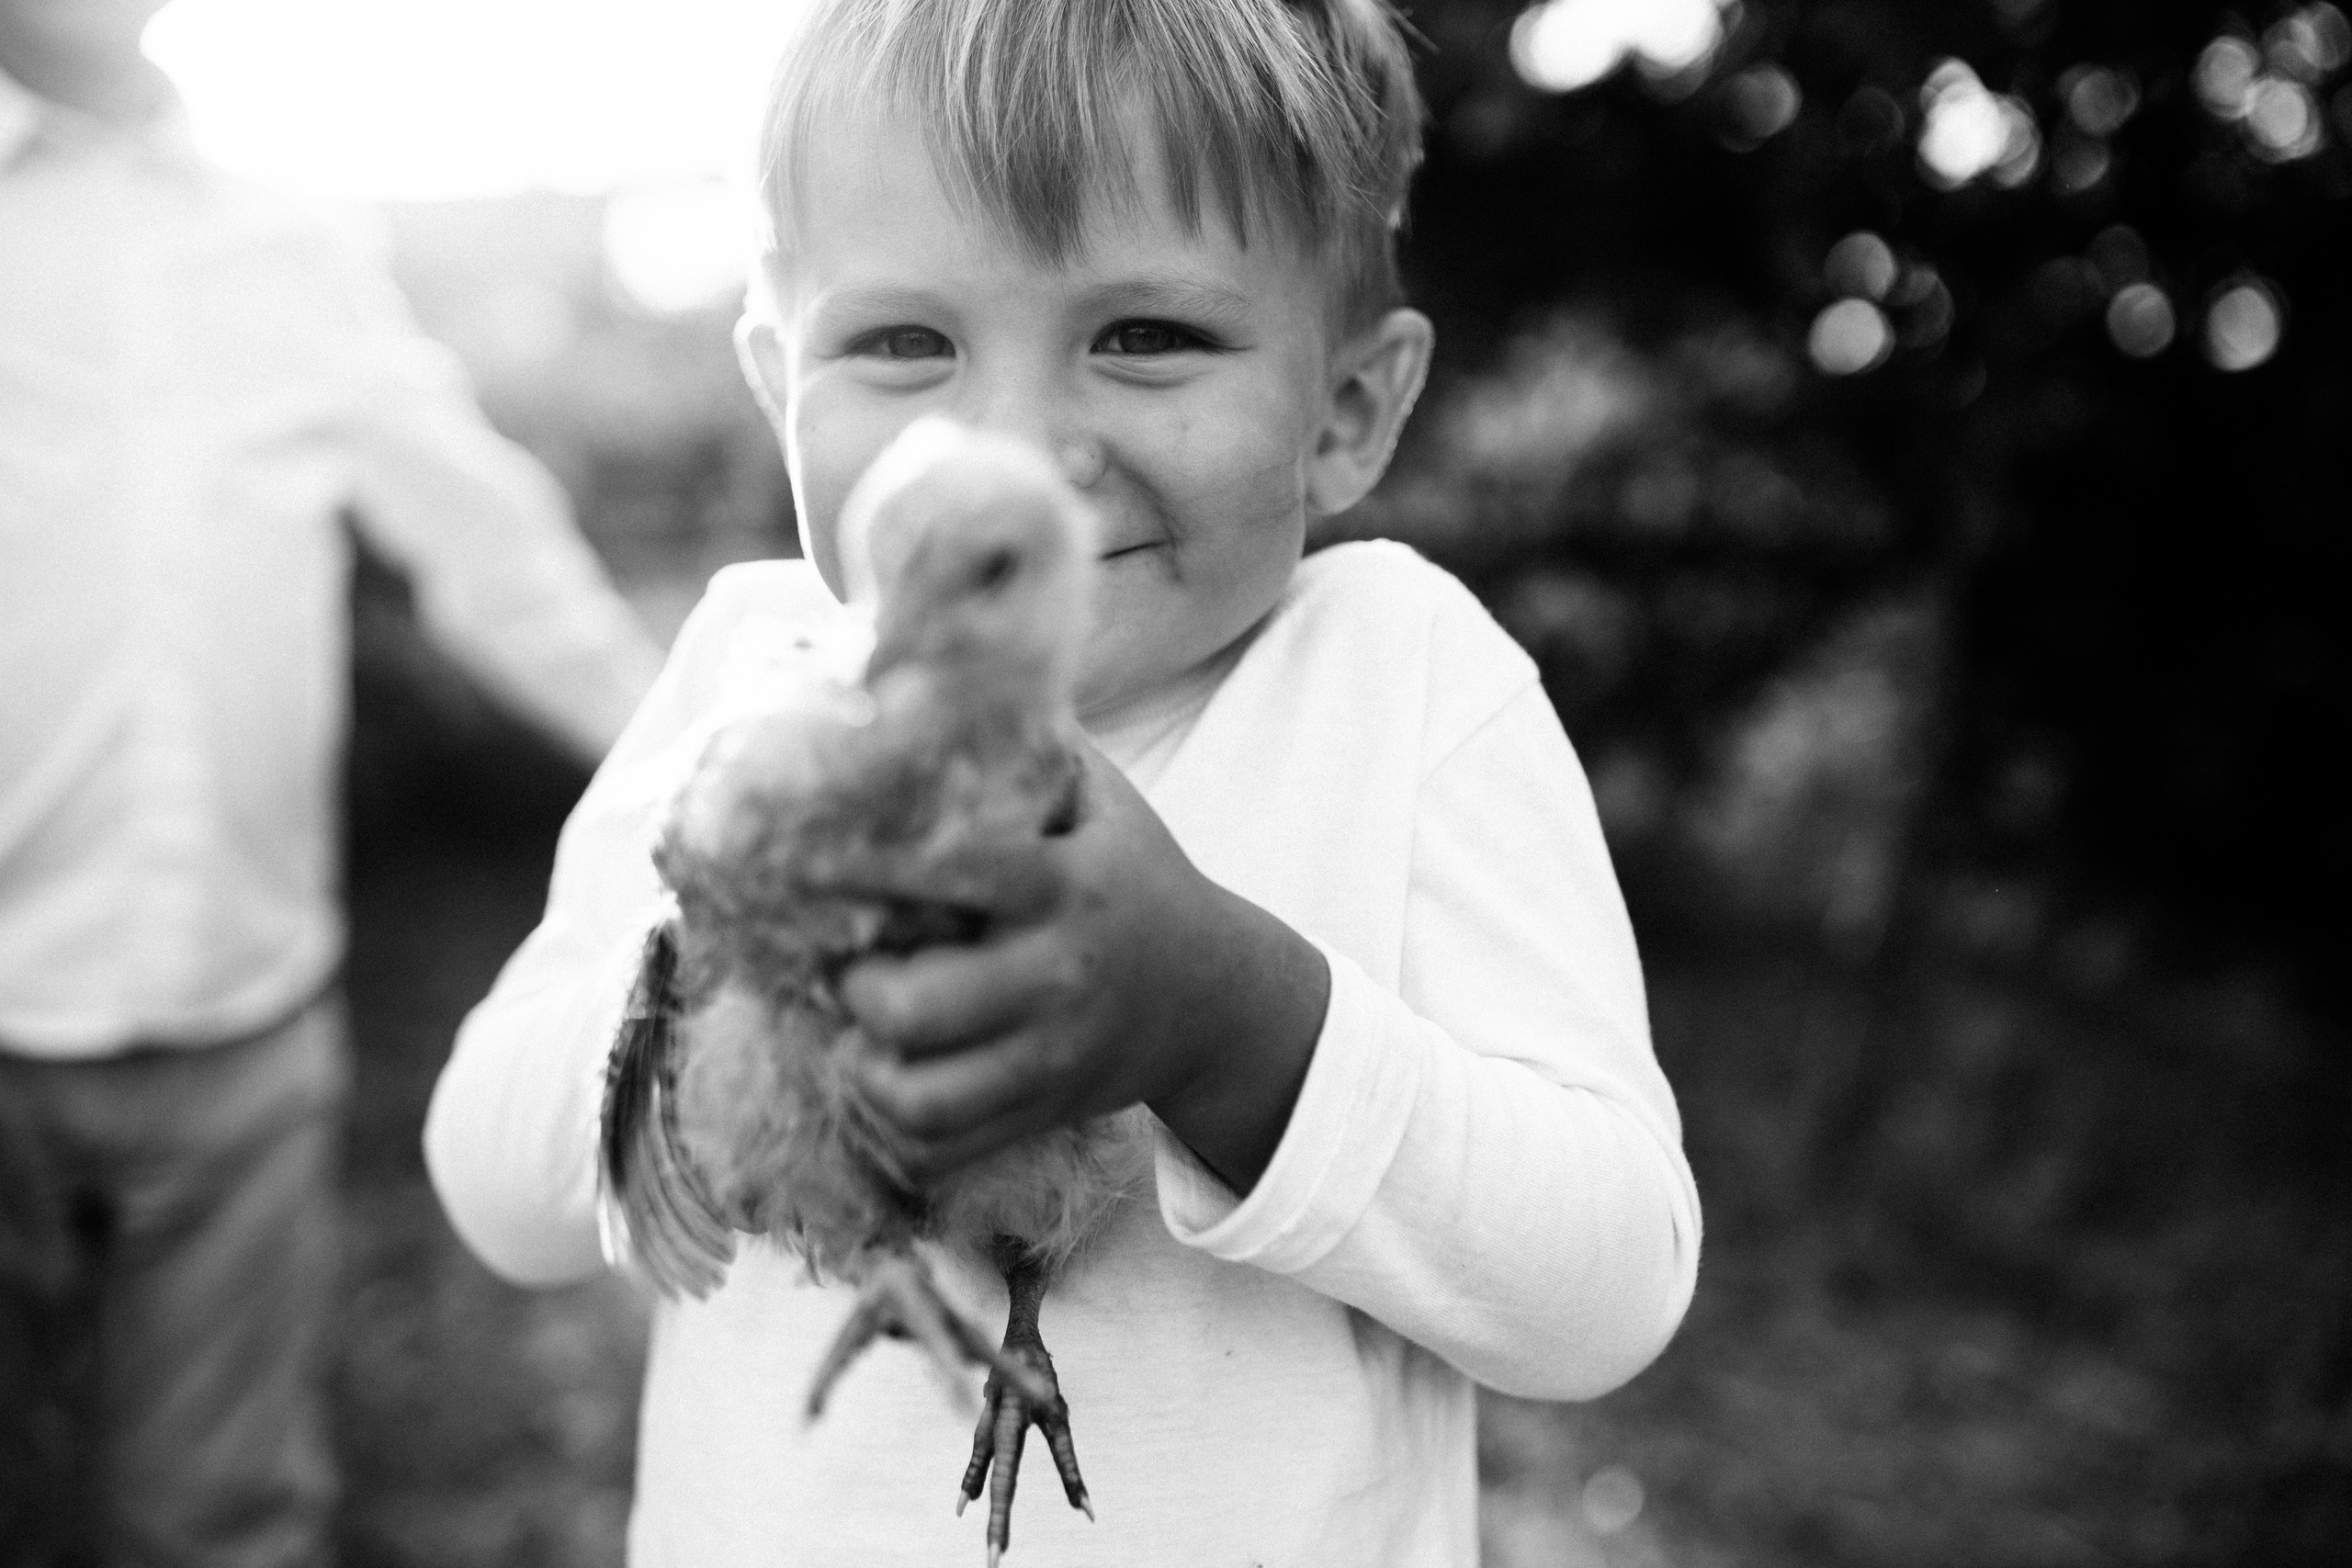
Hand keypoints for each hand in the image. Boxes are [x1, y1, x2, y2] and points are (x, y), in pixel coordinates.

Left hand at [828, 743, 1329, 1192]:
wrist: (1214, 995)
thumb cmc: (1131, 873)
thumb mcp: (1100, 796)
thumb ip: (1025, 740)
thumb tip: (921, 665)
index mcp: (1069, 884)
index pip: (955, 871)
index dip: (860, 864)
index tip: (794, 854)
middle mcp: (1060, 974)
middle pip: (915, 1007)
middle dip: (855, 987)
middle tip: (841, 964)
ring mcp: (1051, 1057)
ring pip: (918, 1099)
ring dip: (862, 1071)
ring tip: (856, 1034)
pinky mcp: (1041, 1114)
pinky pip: (937, 1151)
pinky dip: (891, 1130)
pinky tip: (882, 1083)